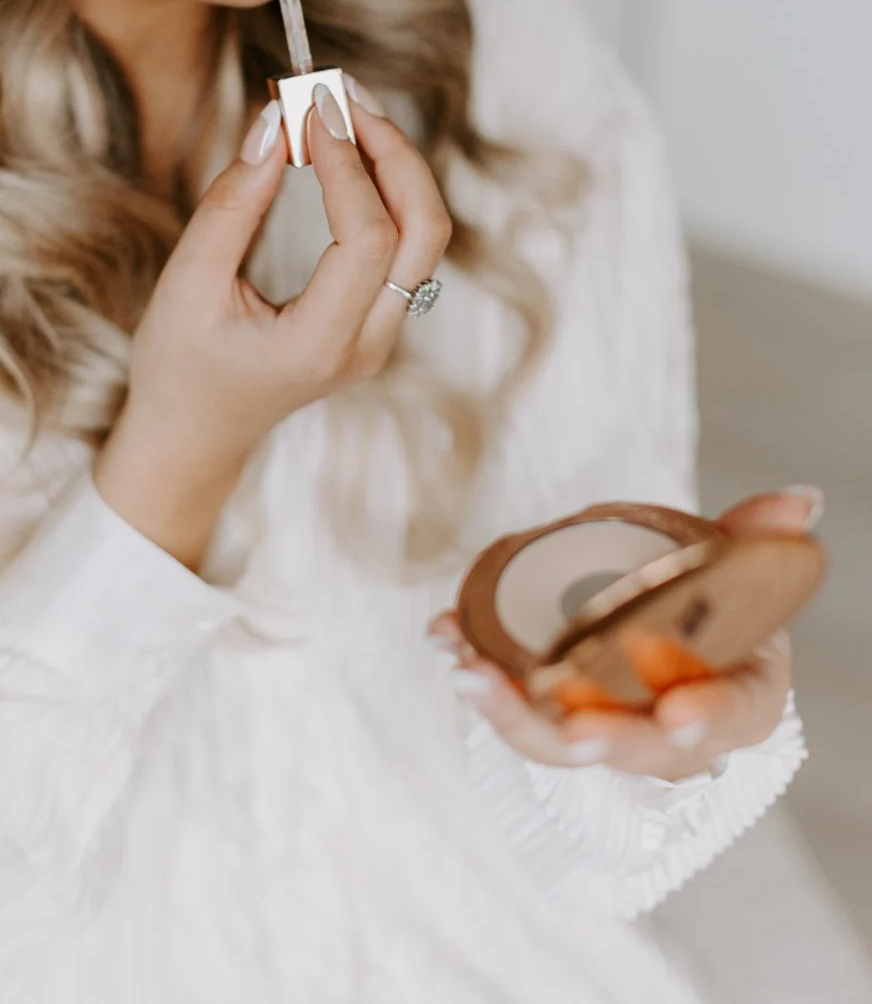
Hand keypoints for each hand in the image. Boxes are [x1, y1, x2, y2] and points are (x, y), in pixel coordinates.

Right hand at [95, 82, 452, 563]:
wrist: (192, 437)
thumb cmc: (177, 367)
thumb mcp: (186, 283)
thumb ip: (231, 205)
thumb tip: (274, 122)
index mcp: (322, 344)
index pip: (369, 237)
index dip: (346, 160)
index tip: (307, 104)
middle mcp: (369, 344)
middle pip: (425, 229)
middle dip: (391, 148)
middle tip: (339, 91)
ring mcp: (382, 336)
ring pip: (426, 233)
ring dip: (392, 161)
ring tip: (341, 105)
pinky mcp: (377, 318)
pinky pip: (404, 241)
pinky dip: (382, 184)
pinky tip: (342, 145)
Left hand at [427, 487, 819, 779]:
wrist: (672, 627)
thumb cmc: (714, 606)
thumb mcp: (741, 568)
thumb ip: (757, 536)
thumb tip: (800, 500)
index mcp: (740, 699)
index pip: (729, 715)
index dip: (704, 715)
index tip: (675, 711)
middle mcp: (677, 733)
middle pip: (638, 747)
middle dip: (598, 736)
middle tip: (565, 722)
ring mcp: (613, 730)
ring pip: (564, 740)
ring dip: (513, 711)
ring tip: (470, 670)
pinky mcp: (558, 716)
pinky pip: (519, 709)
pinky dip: (482, 676)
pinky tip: (448, 636)